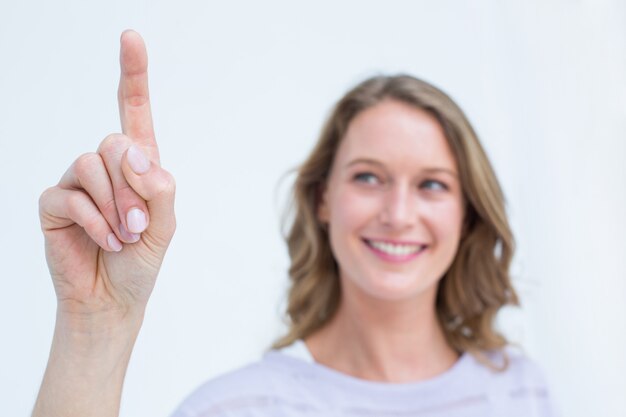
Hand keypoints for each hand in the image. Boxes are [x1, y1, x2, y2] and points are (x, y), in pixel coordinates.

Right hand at [39, 31, 174, 321]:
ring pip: (91, 163)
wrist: (113, 299)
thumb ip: (159, 188)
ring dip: (115, 204)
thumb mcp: (165, 227)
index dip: (133, 74)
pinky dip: (94, 219)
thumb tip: (136, 155)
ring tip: (125, 236)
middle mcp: (107, 167)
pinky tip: (106, 241)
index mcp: (138, 166)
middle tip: (141, 224)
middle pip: (115, 141)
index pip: (134, 111)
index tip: (131, 37)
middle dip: (132, 186)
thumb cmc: (141, 262)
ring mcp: (77, 182)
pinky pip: (69, 194)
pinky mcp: (54, 202)